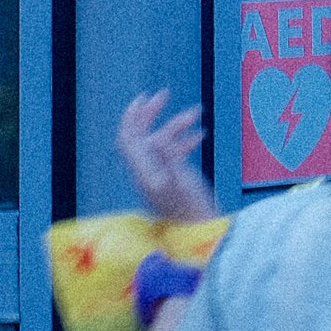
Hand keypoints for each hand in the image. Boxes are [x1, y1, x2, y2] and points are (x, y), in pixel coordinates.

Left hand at [117, 91, 217, 223]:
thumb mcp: (180, 182)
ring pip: (162, 142)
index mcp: (144, 172)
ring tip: (197, 113)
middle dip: (151, 114)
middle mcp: (148, 172)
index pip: (128, 139)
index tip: (144, 98)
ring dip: (177, 125)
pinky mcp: (173, 180)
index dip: (132, 117)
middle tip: (165, 95)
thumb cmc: (193, 211)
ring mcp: (160, 176)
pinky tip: (201, 135)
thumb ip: (166, 159)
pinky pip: (174, 154)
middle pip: (141, 136)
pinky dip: (185, 141)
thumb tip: (155, 138)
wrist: (202, 235)